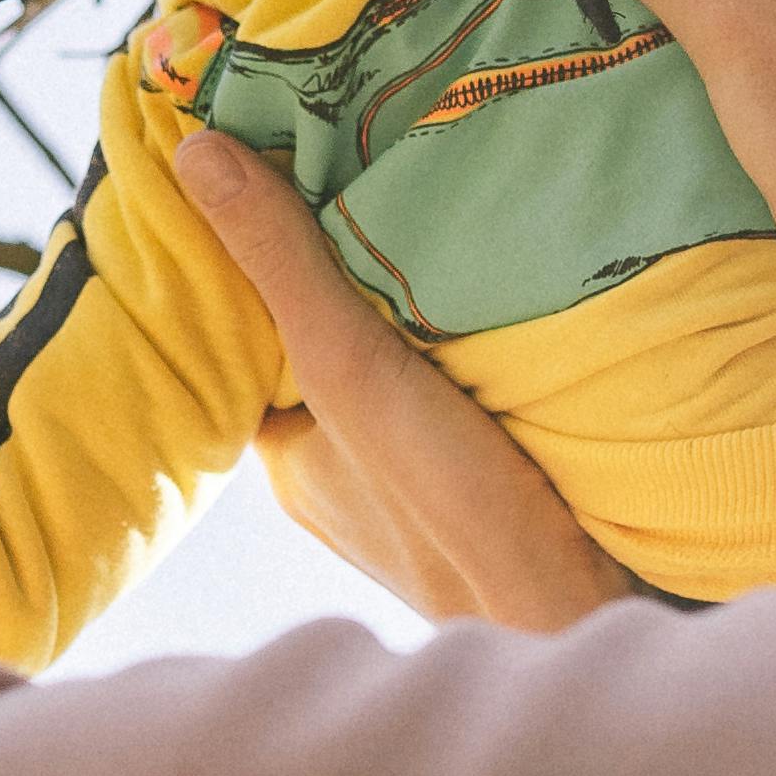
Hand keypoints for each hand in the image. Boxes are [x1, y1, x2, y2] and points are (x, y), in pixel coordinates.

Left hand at [172, 122, 637, 631]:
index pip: (254, 342)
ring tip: (422, 215)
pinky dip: (464, 354)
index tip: (271, 175)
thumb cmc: (454, 508)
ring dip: (409, 316)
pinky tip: (492, 302)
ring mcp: (414, 492)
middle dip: (342, 282)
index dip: (260, 264)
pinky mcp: (489, 492)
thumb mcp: (351, 365)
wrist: (583, 619)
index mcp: (287, 458)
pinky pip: (457, 402)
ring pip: (394, 379)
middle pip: (327, 354)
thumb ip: (281, 264)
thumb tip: (191, 156)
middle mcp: (341, 478)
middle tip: (356, 174)